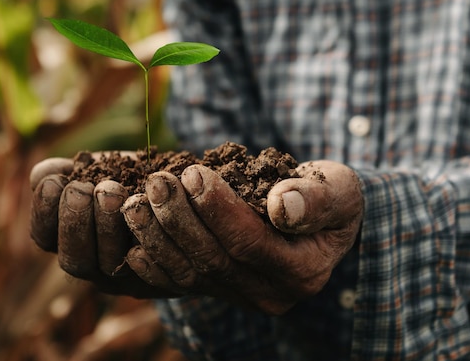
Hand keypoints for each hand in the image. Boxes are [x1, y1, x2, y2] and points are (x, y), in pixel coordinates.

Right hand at [29, 157, 176, 297]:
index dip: (44, 211)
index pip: (45, 236)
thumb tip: (41, 175)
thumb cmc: (129, 176)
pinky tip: (144, 205)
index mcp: (70, 237)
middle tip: (83, 189)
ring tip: (113, 190)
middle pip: (74, 259)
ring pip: (108, 265)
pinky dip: (146, 235)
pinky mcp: (162, 274)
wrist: (178, 187)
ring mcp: (127, 275)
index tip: (53, 183)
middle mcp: (95, 264)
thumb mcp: (97, 167)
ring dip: (107, 227)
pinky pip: (150, 264)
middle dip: (74, 221)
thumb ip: (67, 171)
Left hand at [122, 161, 362, 313]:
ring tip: (136, 200)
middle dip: (179, 220)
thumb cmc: (328, 197)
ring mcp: (239, 296)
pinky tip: (131, 234)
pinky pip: (176, 283)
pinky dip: (150, 261)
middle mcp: (269, 294)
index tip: (192, 173)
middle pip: (212, 261)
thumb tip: (283, 206)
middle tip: (157, 183)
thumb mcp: (338, 190)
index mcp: (302, 272)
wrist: (316, 218)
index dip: (217, 210)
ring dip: (156, 237)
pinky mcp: (216, 290)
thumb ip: (317, 198)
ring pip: (188, 274)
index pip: (250, 244)